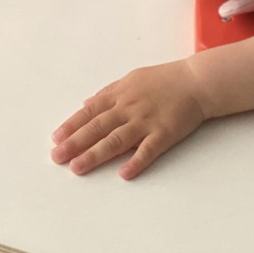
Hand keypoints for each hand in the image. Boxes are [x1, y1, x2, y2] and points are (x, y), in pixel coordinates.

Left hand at [50, 61, 206, 179]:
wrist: (197, 81)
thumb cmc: (165, 79)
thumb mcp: (133, 78)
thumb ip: (109, 92)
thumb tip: (87, 104)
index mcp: (121, 95)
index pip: (90, 112)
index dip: (72, 125)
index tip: (56, 139)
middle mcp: (130, 108)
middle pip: (98, 127)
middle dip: (75, 142)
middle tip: (57, 157)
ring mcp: (147, 121)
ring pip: (117, 140)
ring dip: (96, 154)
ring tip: (78, 167)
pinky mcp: (165, 133)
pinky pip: (149, 149)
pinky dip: (136, 161)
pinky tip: (124, 173)